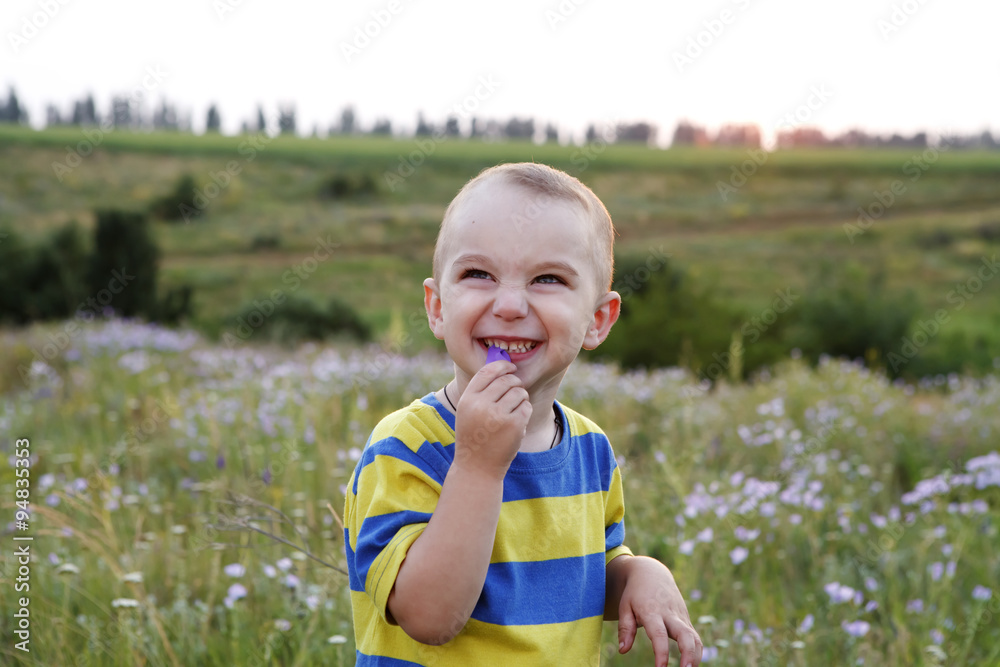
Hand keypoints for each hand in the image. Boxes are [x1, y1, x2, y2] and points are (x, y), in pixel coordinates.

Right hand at [452, 360, 530, 476]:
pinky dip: (526, 411)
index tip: (511, 367)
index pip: (487, 371)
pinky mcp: (514, 425)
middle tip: (516, 392)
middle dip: (515, 383)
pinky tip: (518, 422)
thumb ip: (481, 391)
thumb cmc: (475, 436)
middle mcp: (481, 405)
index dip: (502, 365)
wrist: (477, 468)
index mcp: (467, 399)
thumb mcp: (468, 411)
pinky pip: (527, 407)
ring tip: (514, 411)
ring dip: (522, 398)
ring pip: (519, 392)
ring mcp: (498, 415)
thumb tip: (503, 367)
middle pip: (506, 380)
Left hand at [616, 556, 701, 666]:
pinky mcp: (686, 620)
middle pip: (685, 635)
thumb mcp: (625, 607)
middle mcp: (670, 614)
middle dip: (688, 654)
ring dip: (696, 656)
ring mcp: (680, 617)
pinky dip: (696, 652)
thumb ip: (625, 628)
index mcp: (652, 611)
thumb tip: (623, 650)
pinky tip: (691, 664)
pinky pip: (695, 637)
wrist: (652, 573)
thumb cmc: (635, 593)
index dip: (661, 652)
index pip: (659, 634)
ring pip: (694, 637)